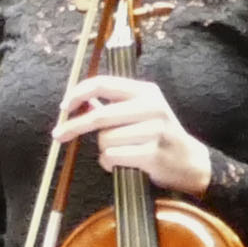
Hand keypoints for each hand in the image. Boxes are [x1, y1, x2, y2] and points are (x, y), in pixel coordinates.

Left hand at [57, 71, 208, 196]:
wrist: (189, 162)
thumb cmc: (159, 136)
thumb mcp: (142, 112)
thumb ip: (114, 105)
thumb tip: (79, 101)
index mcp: (146, 91)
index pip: (103, 83)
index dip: (78, 93)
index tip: (63, 106)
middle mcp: (151, 107)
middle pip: (99, 115)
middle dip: (73, 126)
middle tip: (58, 135)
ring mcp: (154, 130)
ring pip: (105, 140)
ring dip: (103, 150)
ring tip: (119, 153)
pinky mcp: (152, 153)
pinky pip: (113, 157)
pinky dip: (110, 163)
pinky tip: (123, 163)